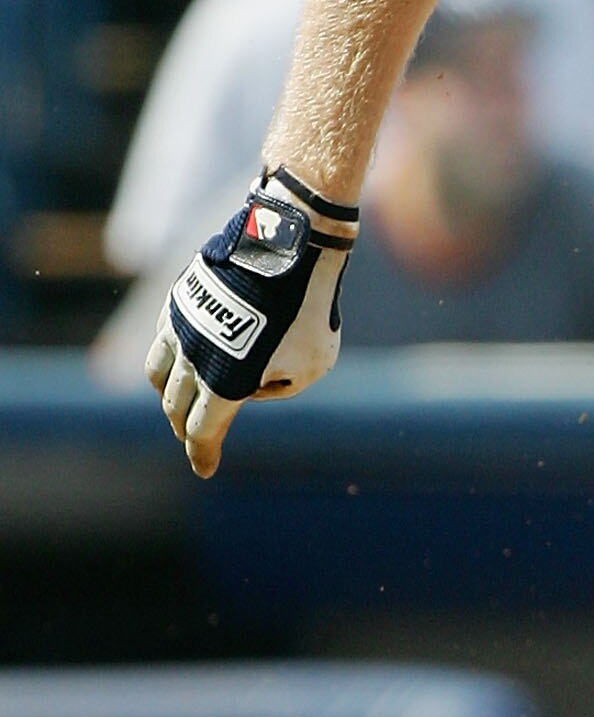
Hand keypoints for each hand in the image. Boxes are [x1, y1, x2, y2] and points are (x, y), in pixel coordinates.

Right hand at [146, 166, 357, 478]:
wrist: (288, 248)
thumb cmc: (309, 310)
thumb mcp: (312, 365)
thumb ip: (280, 387)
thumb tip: (252, 387)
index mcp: (223, 384)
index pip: (203, 431)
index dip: (203, 453)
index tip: (205, 469)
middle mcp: (192, 358)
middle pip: (176, 406)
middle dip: (184, 427)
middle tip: (192, 436)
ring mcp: (181, 326)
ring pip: (159, 372)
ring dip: (167, 394)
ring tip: (178, 400)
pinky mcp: (180, 298)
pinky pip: (164, 337)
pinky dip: (170, 355)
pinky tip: (183, 357)